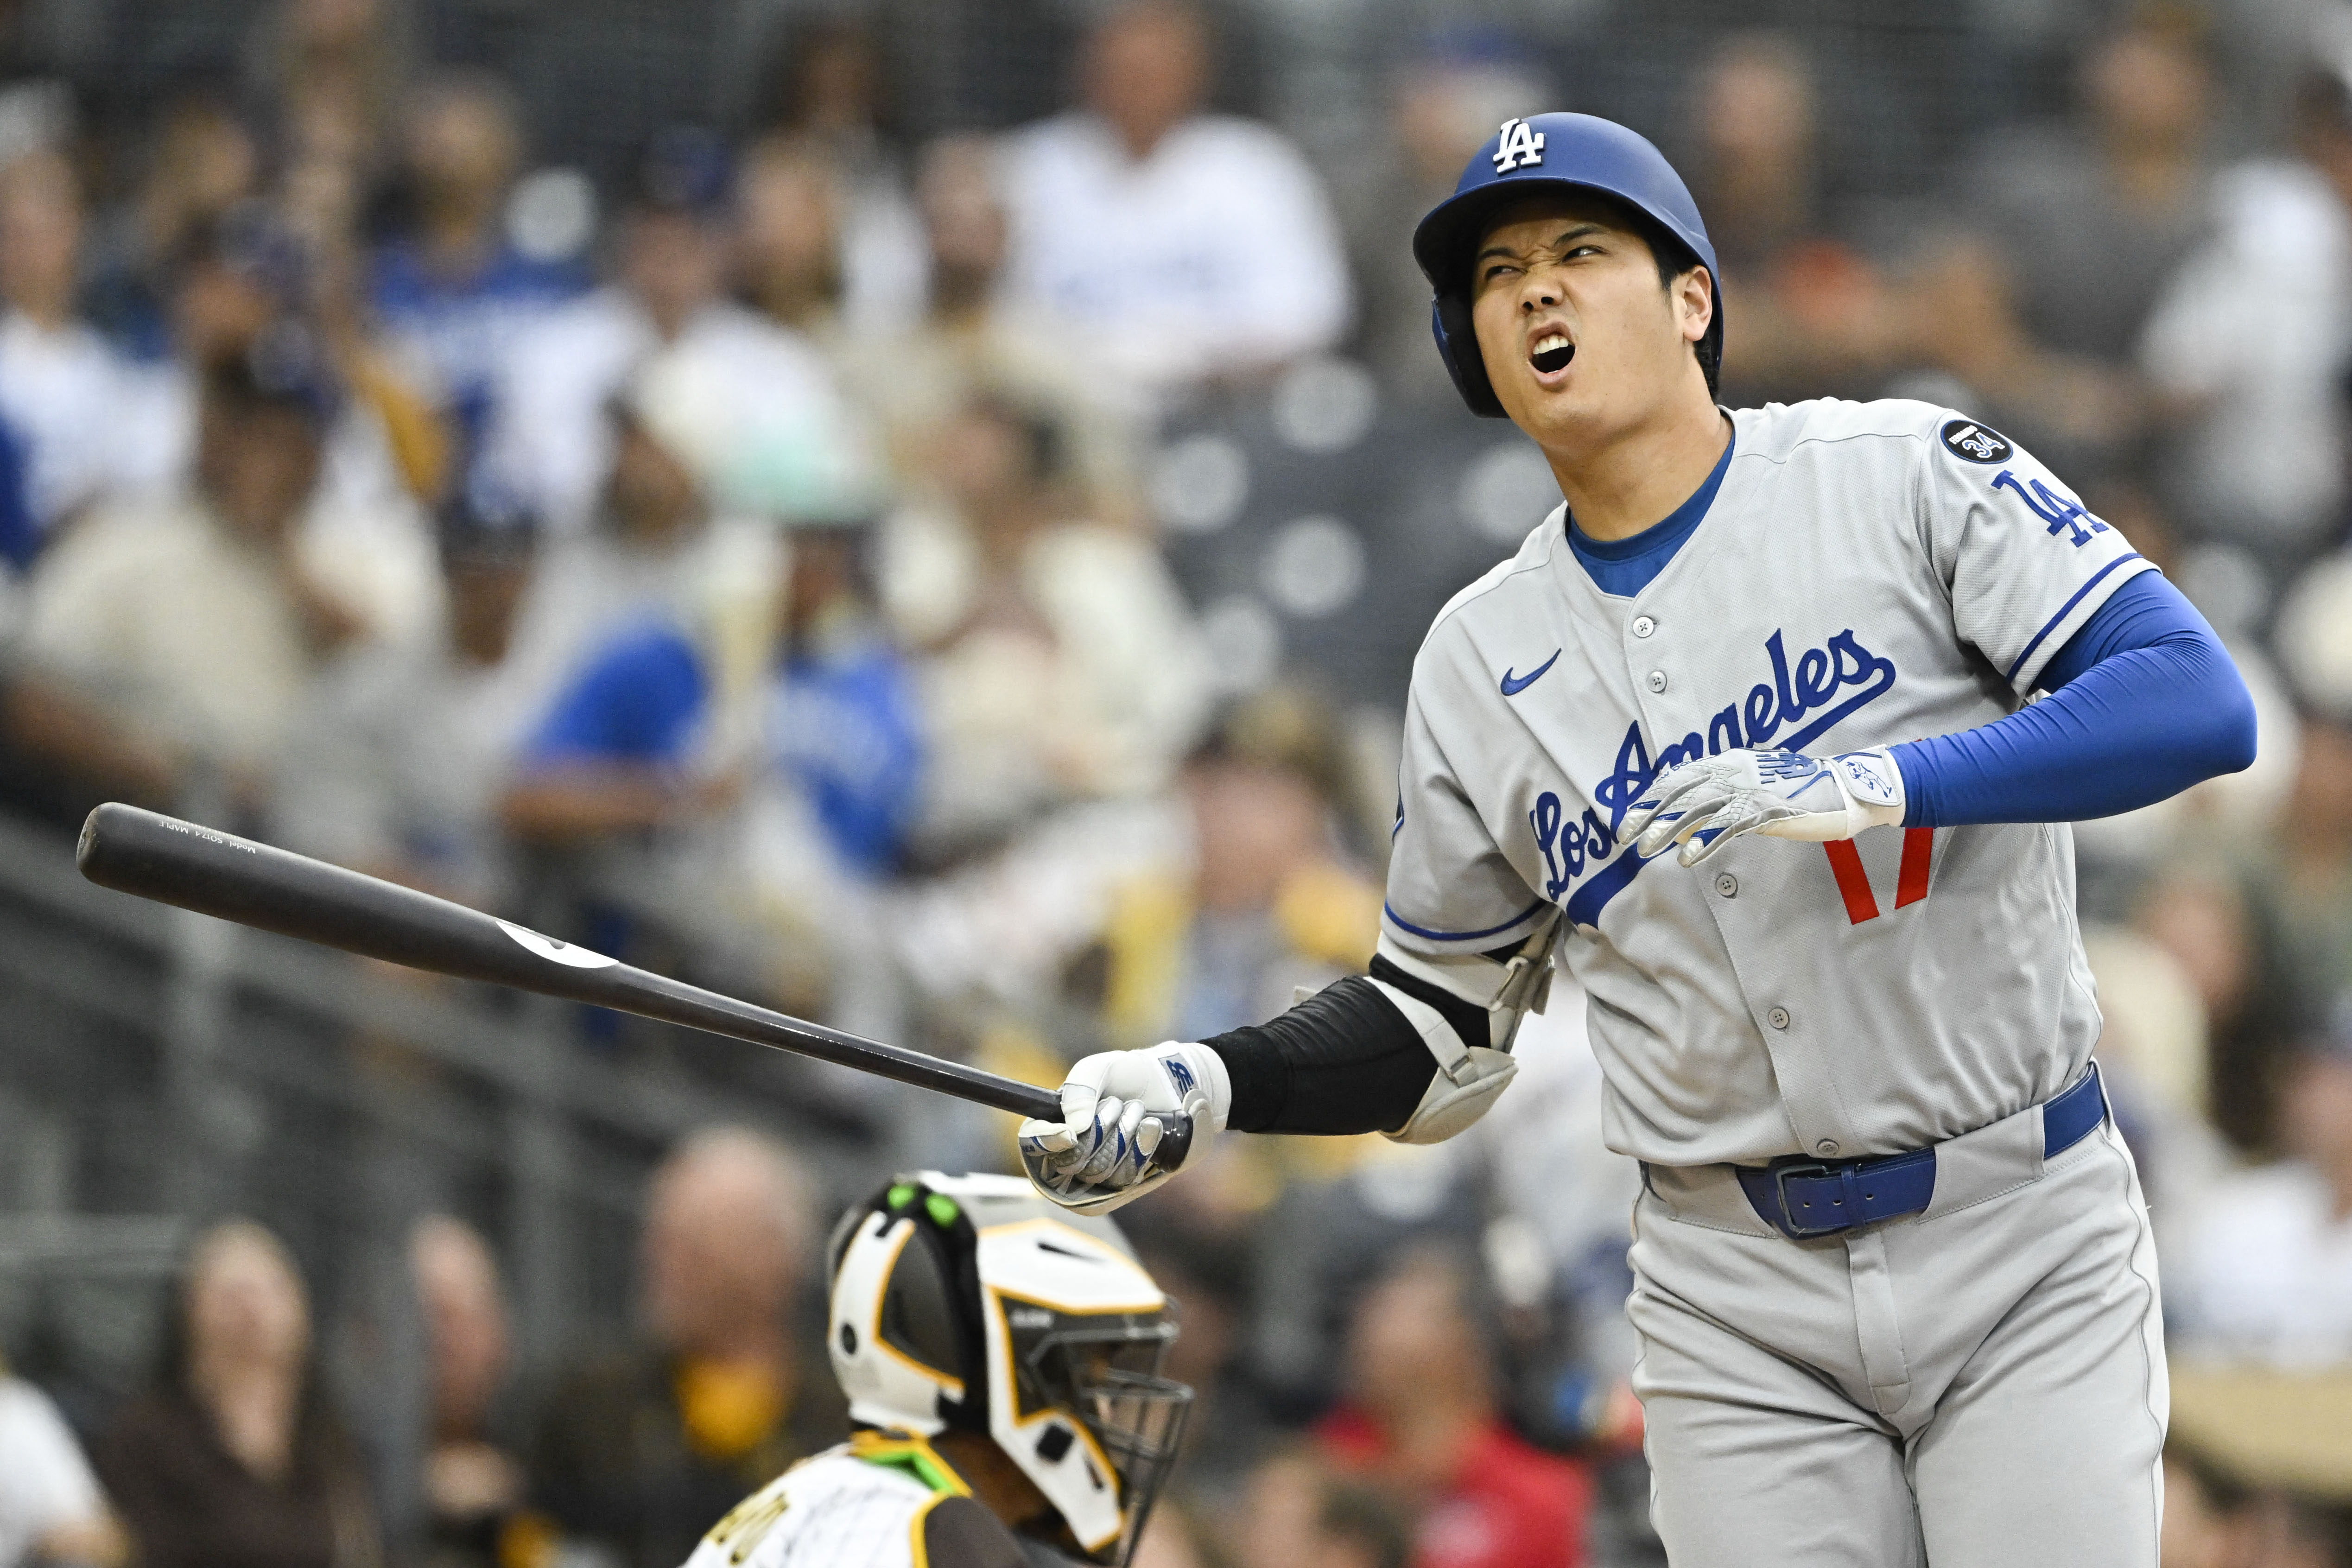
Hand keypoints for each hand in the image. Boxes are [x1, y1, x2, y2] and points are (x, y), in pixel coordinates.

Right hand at [1017, 1042, 1228, 1215]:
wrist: (1171, 1088)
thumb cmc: (1128, 1076)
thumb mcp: (1101, 1069)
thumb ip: (1080, 1089)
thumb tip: (1074, 1129)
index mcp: (1053, 1122)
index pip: (1032, 1141)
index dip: (1048, 1141)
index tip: (1070, 1133)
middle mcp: (1068, 1151)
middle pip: (1071, 1161)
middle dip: (1101, 1129)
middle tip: (1117, 1104)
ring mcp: (1096, 1171)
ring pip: (1100, 1171)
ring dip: (1124, 1134)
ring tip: (1136, 1111)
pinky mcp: (1122, 1182)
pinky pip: (1125, 1178)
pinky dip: (1141, 1148)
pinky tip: (1150, 1127)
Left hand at [1616, 746, 1904, 866]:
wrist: (1846, 789)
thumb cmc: (1796, 793)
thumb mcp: (1749, 795)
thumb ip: (1715, 805)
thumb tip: (1679, 828)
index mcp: (1728, 763)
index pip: (1678, 778)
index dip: (1649, 799)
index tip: (1627, 820)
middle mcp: (1735, 770)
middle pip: (1680, 792)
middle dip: (1649, 814)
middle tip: (1625, 837)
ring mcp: (1753, 788)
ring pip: (1699, 807)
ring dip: (1669, 829)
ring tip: (1646, 850)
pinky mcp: (1770, 807)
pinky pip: (1730, 825)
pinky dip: (1706, 841)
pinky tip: (1688, 858)